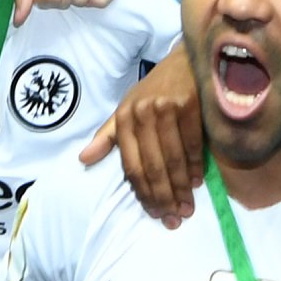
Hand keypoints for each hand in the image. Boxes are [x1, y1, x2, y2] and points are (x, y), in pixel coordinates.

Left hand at [81, 56, 205, 226]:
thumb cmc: (153, 89)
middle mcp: (141, 114)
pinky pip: (193, 144)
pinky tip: (197, 182)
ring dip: (181, 188)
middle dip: (164, 197)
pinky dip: (195, 166)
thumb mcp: (125, 109)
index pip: (131, 166)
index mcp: (123, 119)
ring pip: (173, 158)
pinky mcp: (189, 104)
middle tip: (175, 218)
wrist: (184, 61)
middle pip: (152, 166)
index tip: (155, 213)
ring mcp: (166, 108)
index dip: (143, 193)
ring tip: (187, 207)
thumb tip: (83, 159)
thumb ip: (107, 136)